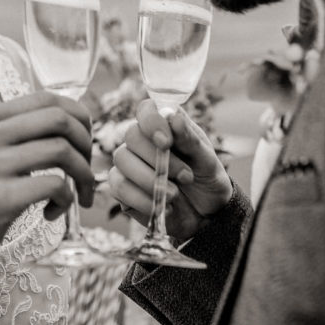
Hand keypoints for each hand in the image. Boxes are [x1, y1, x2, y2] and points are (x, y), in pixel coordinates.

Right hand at [0, 91, 93, 291]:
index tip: (84, 142)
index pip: (46, 97)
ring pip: (62, 151)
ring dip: (83, 175)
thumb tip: (65, 122)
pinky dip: (66, 200)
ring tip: (78, 195)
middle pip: (59, 118)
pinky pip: (54, 185)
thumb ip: (11, 134)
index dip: (77, 116)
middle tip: (86, 170)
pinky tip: (52, 213)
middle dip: (86, 143)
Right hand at [107, 98, 231, 244]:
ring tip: (174, 194)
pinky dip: (142, 199)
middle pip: (131, 135)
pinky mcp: (122, 189)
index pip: (146, 110)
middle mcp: (142, 141)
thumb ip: (189, 139)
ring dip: (149, 180)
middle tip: (185, 176)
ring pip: (122, 160)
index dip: (152, 122)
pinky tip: (163, 207)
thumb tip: (174, 117)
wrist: (206, 214)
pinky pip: (118, 187)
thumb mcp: (207, 160)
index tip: (166, 142)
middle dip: (157, 158)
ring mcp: (128, 164)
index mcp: (164, 126)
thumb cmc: (206, 179)